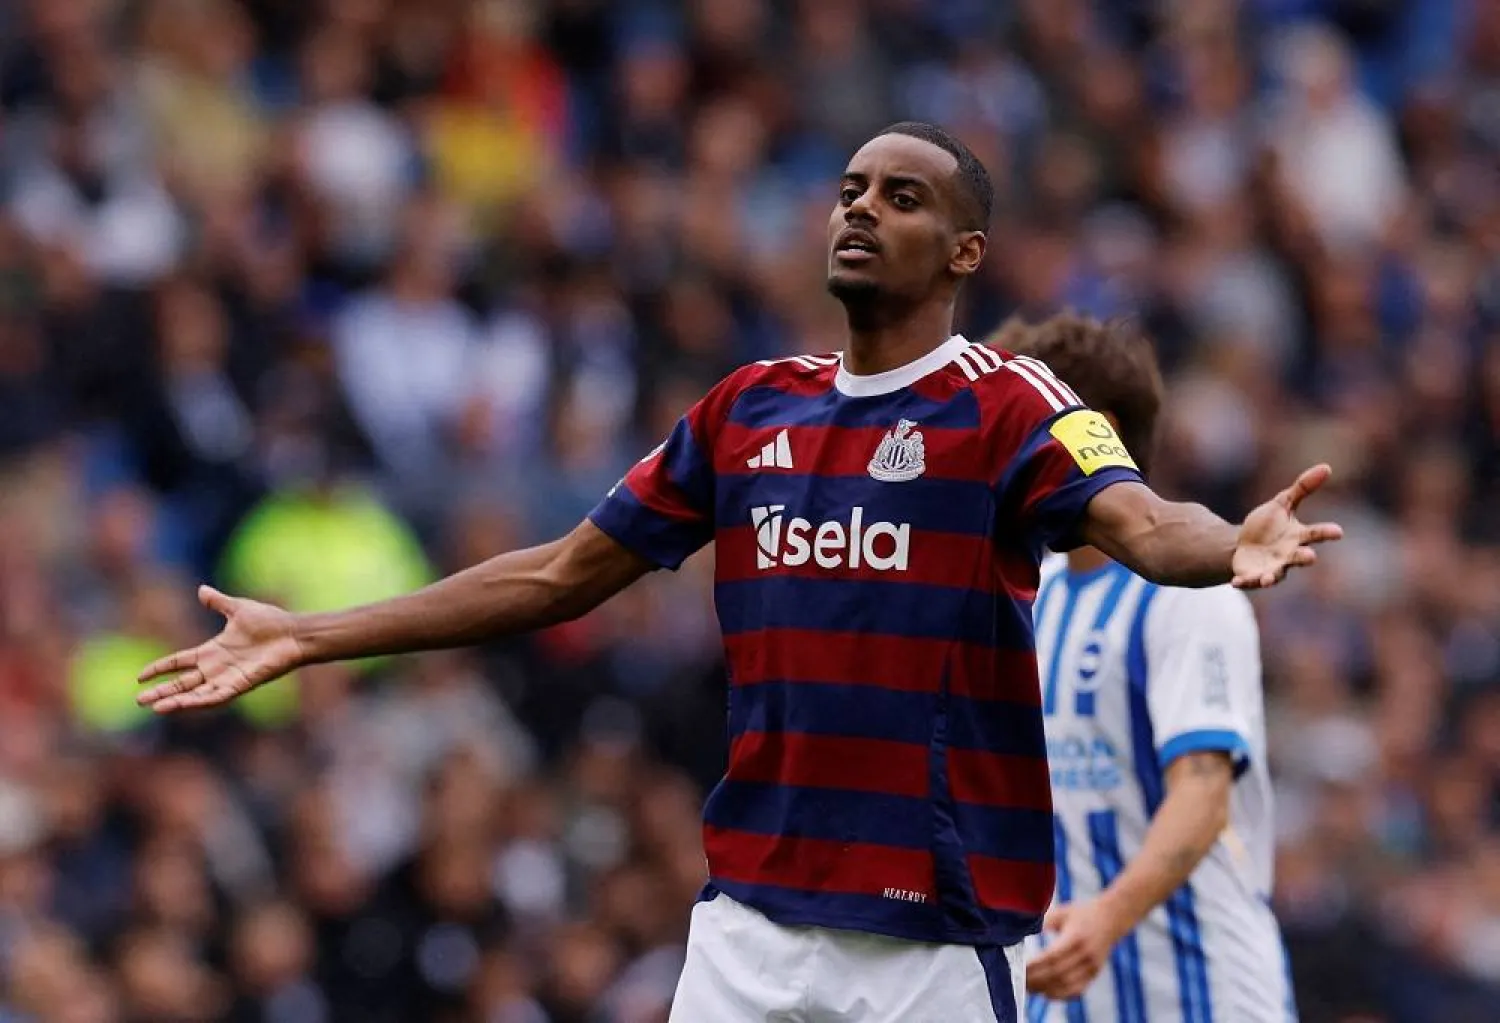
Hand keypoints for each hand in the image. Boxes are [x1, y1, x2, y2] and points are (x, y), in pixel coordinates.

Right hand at [136, 586, 305, 712]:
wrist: (293, 632)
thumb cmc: (270, 622)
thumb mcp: (238, 609)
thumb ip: (218, 602)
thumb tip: (202, 589)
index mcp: (212, 651)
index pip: (179, 662)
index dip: (161, 668)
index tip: (140, 677)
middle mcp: (217, 667)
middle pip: (183, 682)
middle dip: (162, 691)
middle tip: (139, 701)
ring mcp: (228, 677)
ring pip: (196, 693)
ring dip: (176, 701)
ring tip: (155, 708)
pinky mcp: (240, 684)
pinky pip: (217, 696)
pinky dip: (200, 701)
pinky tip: (184, 706)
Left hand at [1025, 899, 1126, 999]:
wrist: (1111, 918)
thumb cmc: (1081, 913)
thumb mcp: (1062, 913)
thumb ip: (1043, 922)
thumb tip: (1020, 932)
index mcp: (1075, 938)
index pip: (1051, 958)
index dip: (1034, 966)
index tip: (1018, 967)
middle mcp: (1085, 955)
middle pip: (1057, 974)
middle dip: (1035, 980)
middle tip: (1018, 981)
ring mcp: (1092, 967)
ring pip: (1066, 985)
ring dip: (1045, 989)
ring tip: (1027, 988)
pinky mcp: (1094, 974)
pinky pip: (1077, 990)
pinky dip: (1061, 995)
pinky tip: (1045, 993)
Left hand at [1231, 463, 1342, 589]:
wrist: (1246, 546)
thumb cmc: (1270, 525)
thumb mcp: (1283, 503)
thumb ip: (1303, 488)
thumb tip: (1326, 467)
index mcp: (1298, 536)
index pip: (1316, 533)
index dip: (1327, 532)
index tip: (1338, 531)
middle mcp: (1288, 555)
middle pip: (1299, 558)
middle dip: (1304, 558)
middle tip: (1311, 557)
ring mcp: (1271, 568)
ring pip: (1275, 575)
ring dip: (1271, 577)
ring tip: (1267, 580)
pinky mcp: (1252, 576)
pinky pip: (1248, 581)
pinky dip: (1243, 582)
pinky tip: (1235, 582)